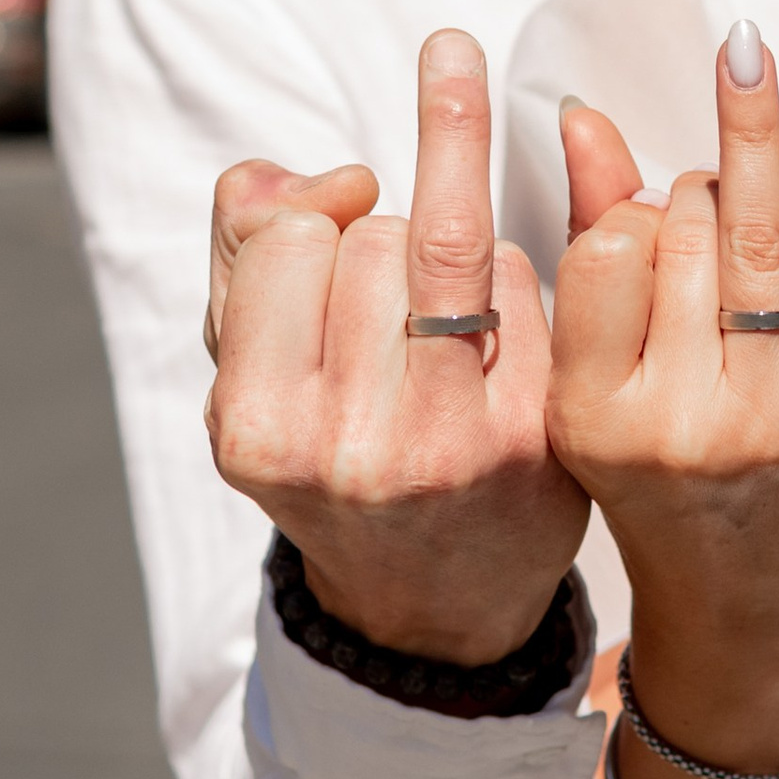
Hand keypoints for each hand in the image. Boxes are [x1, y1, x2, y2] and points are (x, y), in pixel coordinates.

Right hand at [205, 29, 587, 664]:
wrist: (427, 600)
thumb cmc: (328, 452)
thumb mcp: (248, 365)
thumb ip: (246, 242)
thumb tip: (333, 177)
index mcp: (258, 428)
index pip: (289, 237)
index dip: (313, 222)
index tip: (330, 231)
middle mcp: (348, 446)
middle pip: (374, 235)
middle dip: (379, 241)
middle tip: (381, 316)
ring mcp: (448, 443)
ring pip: (452, 238)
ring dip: (444, 248)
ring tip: (430, 325)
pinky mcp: (532, 434)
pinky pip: (523, 276)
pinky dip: (505, 278)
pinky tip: (490, 340)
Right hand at [549, 22, 778, 774]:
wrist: (741, 604)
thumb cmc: (653, 473)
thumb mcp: (594, 373)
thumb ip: (590, 232)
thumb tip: (584, 113)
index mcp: (595, 416)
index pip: (607, 246)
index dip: (627, 217)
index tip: (634, 222)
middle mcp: (681, 422)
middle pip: (685, 226)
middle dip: (688, 199)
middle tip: (688, 213)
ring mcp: (769, 419)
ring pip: (756, 237)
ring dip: (740, 209)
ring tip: (725, 226)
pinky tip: (770, 323)